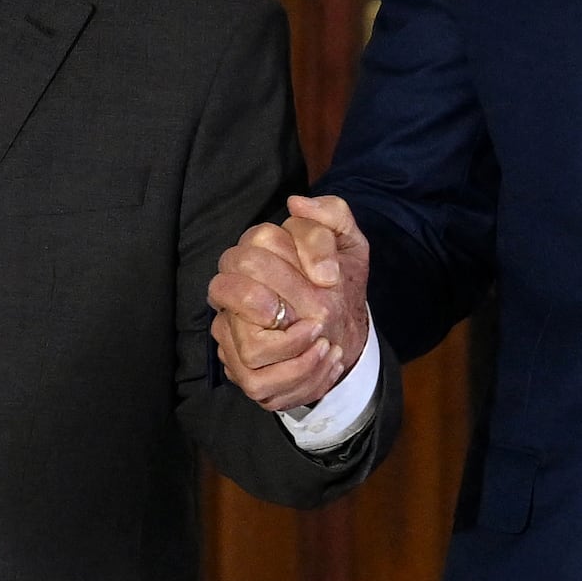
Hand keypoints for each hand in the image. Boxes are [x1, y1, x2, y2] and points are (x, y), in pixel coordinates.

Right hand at [207, 195, 367, 412]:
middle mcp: (234, 292)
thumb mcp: (349, 245)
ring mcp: (233, 333)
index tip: (331, 277)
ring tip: (324, 341)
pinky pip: (256, 377)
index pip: (260, 239)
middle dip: (283, 296)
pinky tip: (324, 359)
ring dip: (291, 345)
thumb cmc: (340, 285)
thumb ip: (332, 215)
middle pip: (237, 285)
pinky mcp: (244, 370)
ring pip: (244, 341)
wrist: (345, 332)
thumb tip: (297, 203)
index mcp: (255, 254)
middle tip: (320, 312)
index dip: (303, 255)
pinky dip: (297, 372)